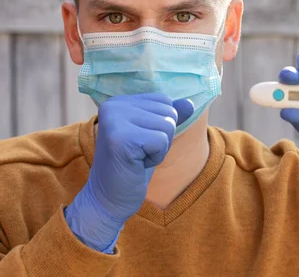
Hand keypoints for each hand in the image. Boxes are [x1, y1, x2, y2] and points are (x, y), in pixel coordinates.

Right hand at [65, 93, 193, 251]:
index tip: (140, 141)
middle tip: (139, 152)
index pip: (164, 100)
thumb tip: (190, 103)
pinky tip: (137, 164)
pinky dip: (156, 157)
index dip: (161, 125)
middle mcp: (113, 106)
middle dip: (162, 137)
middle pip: (168, 112)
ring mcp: (115, 121)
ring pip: (167, 126)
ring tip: (137, 158)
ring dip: (159, 148)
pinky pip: (162, 141)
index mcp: (118, 101)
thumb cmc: (132, 166)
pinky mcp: (121, 139)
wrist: (109, 198)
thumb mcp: (153, 136)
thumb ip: (169, 117)